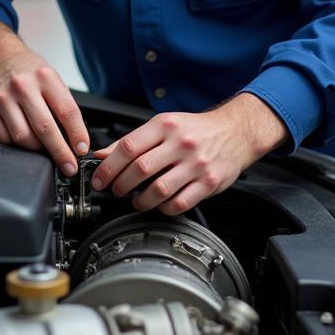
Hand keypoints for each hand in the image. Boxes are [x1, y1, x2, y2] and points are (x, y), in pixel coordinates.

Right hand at [0, 21, 88, 174]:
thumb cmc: (28, 70)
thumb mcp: (52, 78)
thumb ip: (62, 105)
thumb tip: (75, 139)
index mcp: (44, 76)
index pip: (67, 111)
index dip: (77, 134)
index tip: (82, 149)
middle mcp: (22, 87)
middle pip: (45, 128)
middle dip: (60, 152)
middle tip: (69, 165)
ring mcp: (3, 100)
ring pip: (24, 138)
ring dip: (37, 148)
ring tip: (43, 144)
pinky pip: (6, 139)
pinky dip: (17, 144)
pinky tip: (23, 136)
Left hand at [91, 94, 287, 215]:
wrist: (235, 132)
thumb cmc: (196, 129)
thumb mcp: (163, 125)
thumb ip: (133, 141)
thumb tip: (102, 155)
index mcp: (165, 126)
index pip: (129, 146)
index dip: (109, 166)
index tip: (99, 178)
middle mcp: (180, 144)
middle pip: (140, 169)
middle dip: (120, 185)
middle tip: (115, 191)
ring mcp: (195, 164)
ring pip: (159, 190)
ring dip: (140, 200)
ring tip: (136, 200)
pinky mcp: (208, 183)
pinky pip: (180, 203)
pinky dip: (163, 208)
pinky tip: (159, 205)